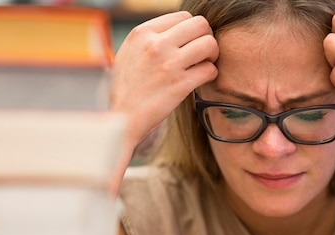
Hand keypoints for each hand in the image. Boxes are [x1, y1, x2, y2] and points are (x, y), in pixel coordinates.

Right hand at [109, 11, 218, 188]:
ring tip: (204, 65)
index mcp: (142, 32)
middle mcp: (156, 44)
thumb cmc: (126, 89)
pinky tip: (201, 80)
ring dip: (212, 55)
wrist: (122, 118)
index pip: (183, 16)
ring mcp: (169, 64)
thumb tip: (176, 31)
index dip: (192, 30)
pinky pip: (210, 70)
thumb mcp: (130, 52)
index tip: (190, 43)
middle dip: (206, 37)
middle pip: (201, 25)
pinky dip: (211, 74)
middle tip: (203, 53)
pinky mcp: (180, 85)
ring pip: (210, 44)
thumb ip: (151, 39)